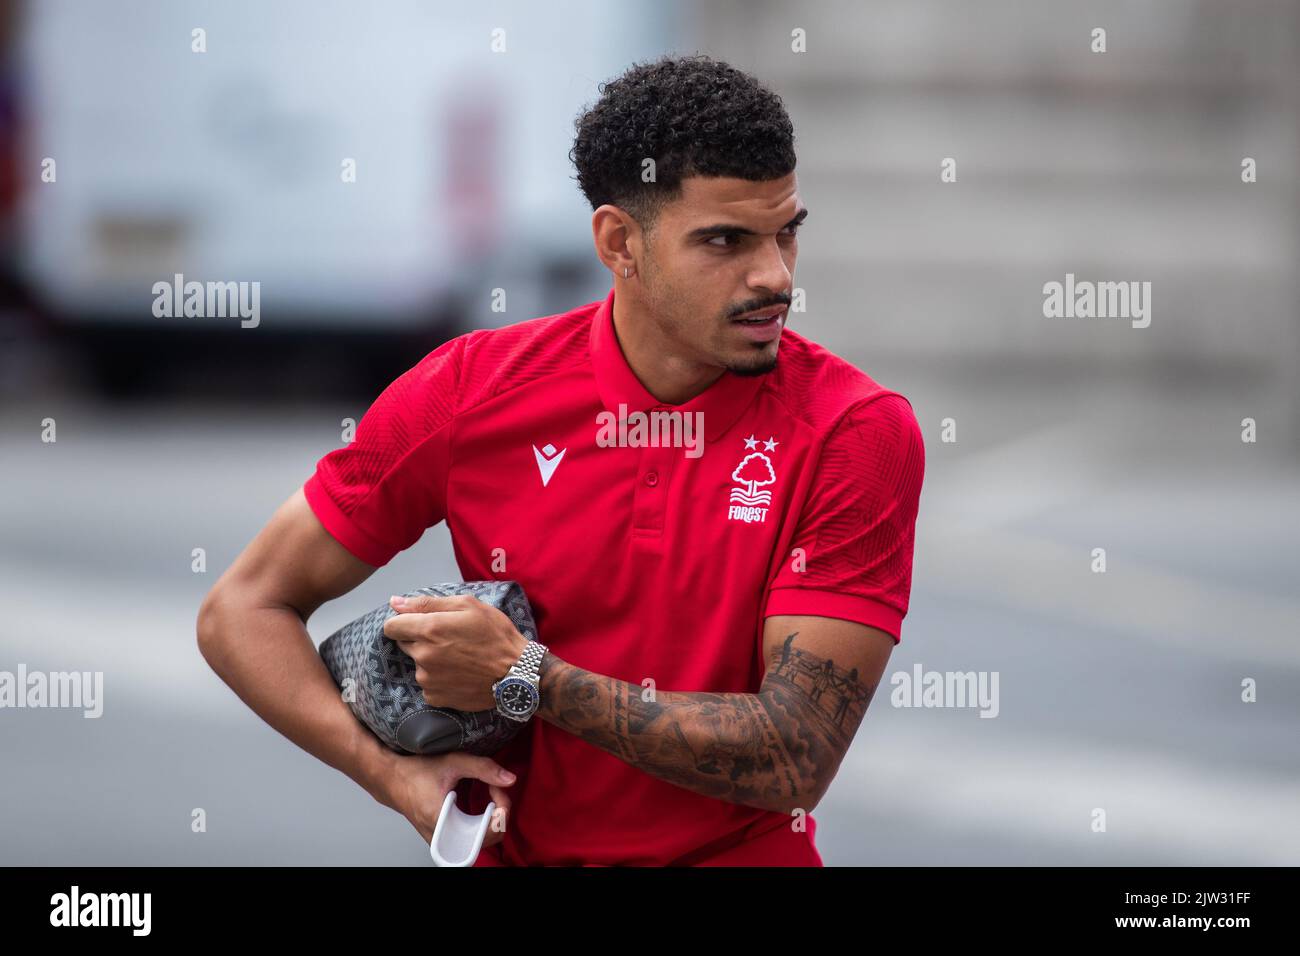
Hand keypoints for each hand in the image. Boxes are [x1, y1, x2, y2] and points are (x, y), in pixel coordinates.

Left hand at [384, 593, 528, 711]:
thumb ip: (428, 603)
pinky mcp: (434, 697)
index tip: (421, 623)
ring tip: (458, 658)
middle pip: (404, 644)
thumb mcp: (468, 606)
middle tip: (449, 639)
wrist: (517, 674)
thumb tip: (395, 602)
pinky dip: (438, 678)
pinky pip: (427, 683)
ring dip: (430, 659)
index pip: (391, 626)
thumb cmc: (496, 634)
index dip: (404, 622)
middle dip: (420, 639)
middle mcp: (423, 656)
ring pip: (417, 664)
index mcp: (429, 630)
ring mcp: (427, 679)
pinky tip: (458, 673)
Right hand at [386, 751, 514, 849]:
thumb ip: (483, 768)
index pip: (485, 833)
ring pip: (478, 843)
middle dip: (499, 816)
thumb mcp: (453, 762)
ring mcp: (438, 841)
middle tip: (496, 792)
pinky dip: (480, 825)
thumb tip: (510, 779)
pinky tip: (481, 808)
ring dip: (491, 822)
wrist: (391, 778)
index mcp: (441, 821)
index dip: (501, 811)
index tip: (497, 789)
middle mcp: (439, 837)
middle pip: (485, 841)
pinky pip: (467, 841)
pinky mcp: (439, 839)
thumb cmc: (416, 771)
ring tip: (490, 799)